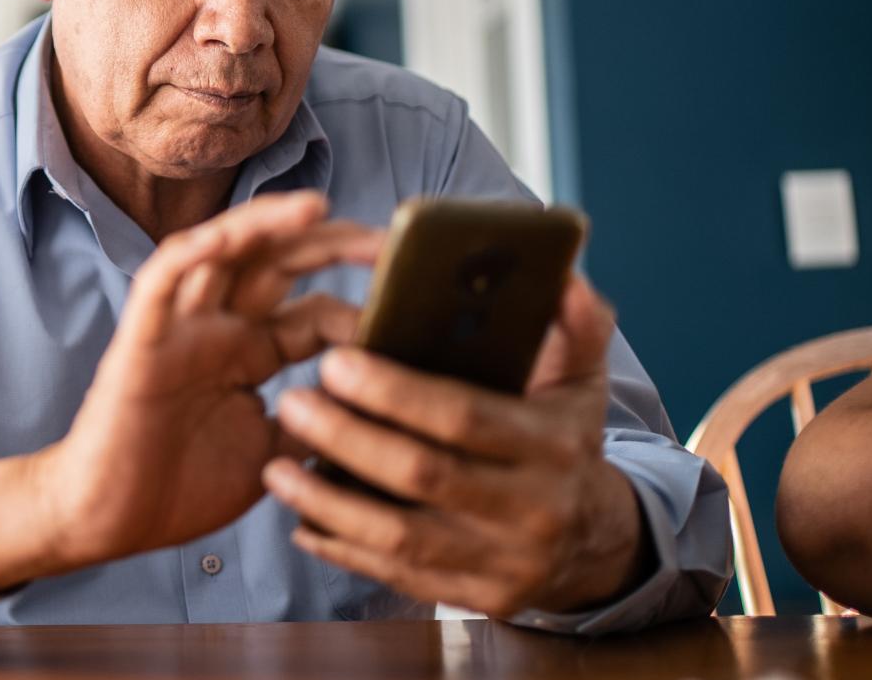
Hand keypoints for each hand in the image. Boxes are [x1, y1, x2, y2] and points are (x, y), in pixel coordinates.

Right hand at [0, 190, 381, 589]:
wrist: (108, 521)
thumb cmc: (179, 489)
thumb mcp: (273, 455)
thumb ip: (315, 421)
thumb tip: (380, 407)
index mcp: (251, 354)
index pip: (315, 310)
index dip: (362, 304)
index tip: (413, 308)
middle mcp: (219, 328)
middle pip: (277, 264)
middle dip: (331, 245)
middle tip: (388, 242)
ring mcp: (180, 329)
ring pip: (223, 253)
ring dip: (266, 225)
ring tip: (318, 208)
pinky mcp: (142, 339)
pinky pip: (162, 280)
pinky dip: (193, 252)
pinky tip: (229, 235)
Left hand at [262, 275, 651, 615]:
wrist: (596, 543)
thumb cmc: (566, 443)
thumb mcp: (581, 382)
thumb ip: (574, 324)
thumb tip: (561, 273)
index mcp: (552, 446)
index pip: (464, 417)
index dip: (395, 392)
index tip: (334, 361)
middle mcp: (531, 508)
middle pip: (422, 475)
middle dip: (347, 438)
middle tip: (291, 402)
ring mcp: (503, 562)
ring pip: (400, 536)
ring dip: (328, 502)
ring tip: (275, 467)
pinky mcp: (476, 598)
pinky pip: (397, 577)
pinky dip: (343, 548)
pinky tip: (299, 521)